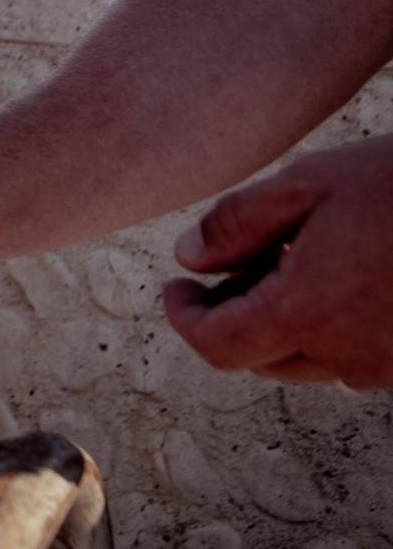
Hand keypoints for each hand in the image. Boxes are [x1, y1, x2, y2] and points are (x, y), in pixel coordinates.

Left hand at [163, 133, 392, 387]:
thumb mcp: (307, 184)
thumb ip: (237, 223)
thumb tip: (189, 257)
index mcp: (306, 314)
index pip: (217, 345)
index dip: (185, 318)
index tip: (176, 288)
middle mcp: (346, 355)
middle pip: (258, 358)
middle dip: (231, 318)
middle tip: (231, 264)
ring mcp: (387, 364)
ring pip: (308, 361)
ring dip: (281, 325)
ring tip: (289, 260)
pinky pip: (356, 357)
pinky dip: (329, 328)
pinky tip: (340, 273)